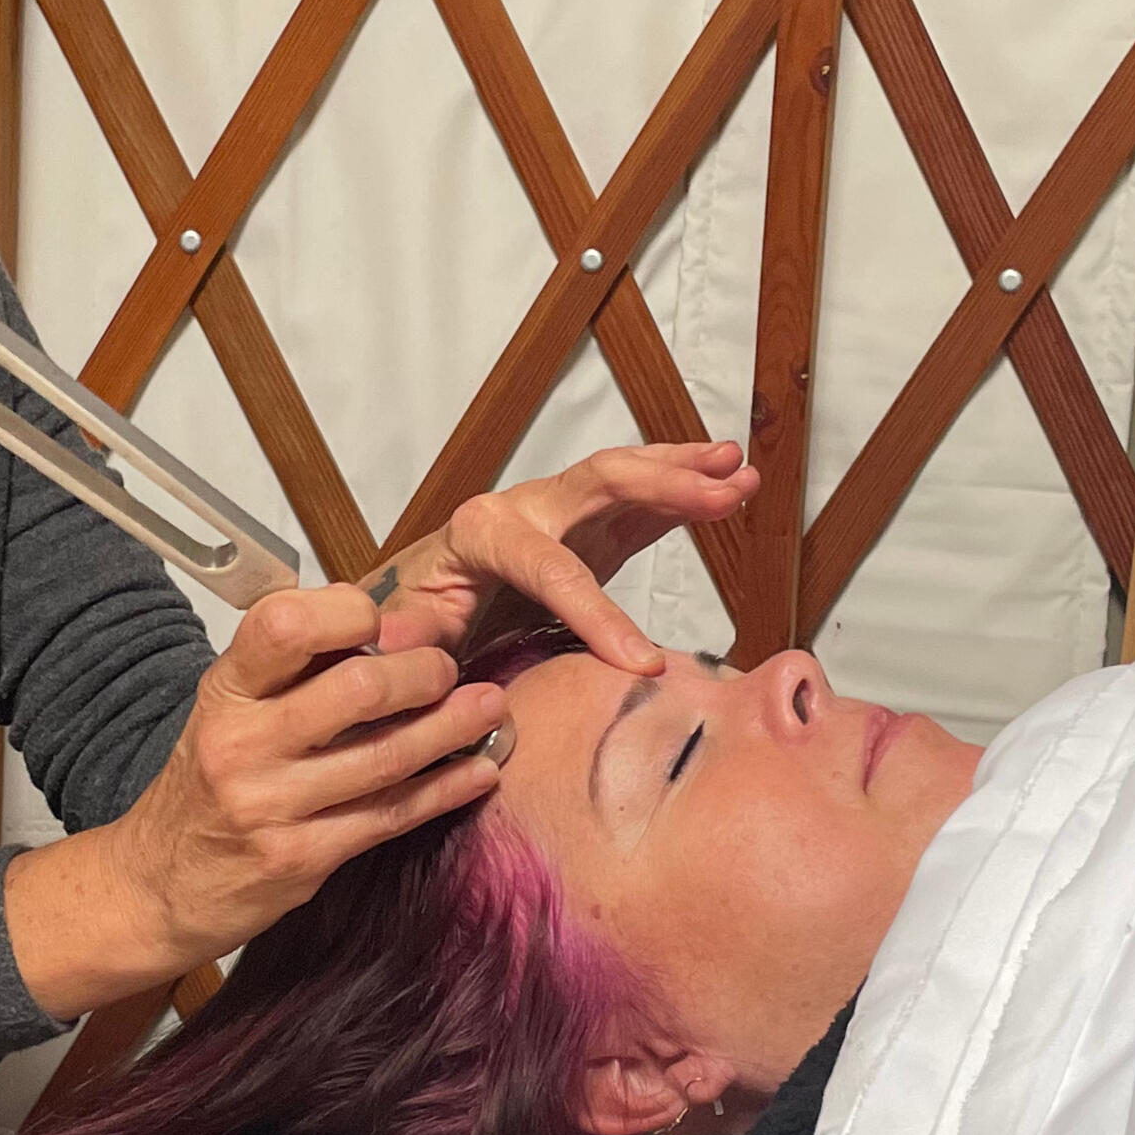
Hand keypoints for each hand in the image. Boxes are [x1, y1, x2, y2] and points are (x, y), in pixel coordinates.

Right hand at [37, 583, 504, 1000]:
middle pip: (356, 689)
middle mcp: (242, 742)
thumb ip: (298, 669)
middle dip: (423, 672)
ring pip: (387, 756)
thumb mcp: (232, 709)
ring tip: (491, 705)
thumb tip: (398, 624)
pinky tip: (481, 770)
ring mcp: (271, 805)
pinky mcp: (302, 859)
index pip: (285, 623)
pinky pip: (392, 815)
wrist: (158, 885)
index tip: (386, 619)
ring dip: (453, 727)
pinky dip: (446, 787)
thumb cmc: (210, 781)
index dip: (348, 611)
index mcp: (225, 689)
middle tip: (450, 668)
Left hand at [370, 440, 759, 669]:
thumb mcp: (400, 631)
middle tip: (723, 489)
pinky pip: (641, 504)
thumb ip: (403, 635)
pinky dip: (684, 493)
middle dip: (663, 484)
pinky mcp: (588, 531)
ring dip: (685, 472)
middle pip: (600, 483)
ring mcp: (560, 513)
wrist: (409, 602)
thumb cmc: (408, 618)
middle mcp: (525, 508)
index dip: (598, 617)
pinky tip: (729, 484)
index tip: (644, 666)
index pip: (551, 569)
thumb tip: (393, 649)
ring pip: (627, 479)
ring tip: (740, 468)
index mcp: (482, 533)